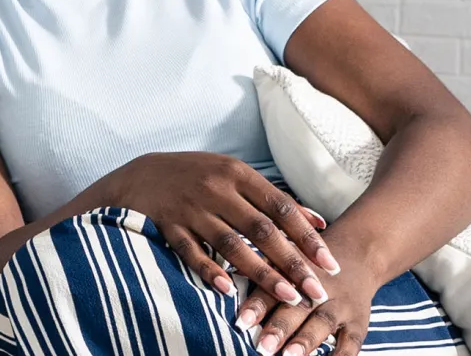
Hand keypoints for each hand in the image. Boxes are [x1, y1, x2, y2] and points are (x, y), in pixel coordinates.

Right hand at [93, 152, 340, 307]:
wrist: (140, 174)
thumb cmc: (197, 176)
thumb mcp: (235, 176)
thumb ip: (274, 199)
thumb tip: (319, 222)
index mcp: (236, 174)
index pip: (280, 207)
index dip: (307, 237)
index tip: (330, 263)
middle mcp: (215, 189)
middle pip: (260, 229)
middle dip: (292, 263)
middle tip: (316, 291)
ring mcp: (189, 208)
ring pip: (230, 244)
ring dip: (261, 273)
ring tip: (287, 296)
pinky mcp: (167, 224)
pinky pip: (191, 252)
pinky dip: (210, 271)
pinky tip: (229, 290)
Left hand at [237, 256, 382, 355]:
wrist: (359, 254)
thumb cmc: (307, 262)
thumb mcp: (285, 257)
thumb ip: (259, 270)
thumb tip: (223, 279)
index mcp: (294, 271)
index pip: (273, 289)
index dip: (257, 305)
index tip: (241, 322)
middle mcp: (318, 288)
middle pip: (297, 308)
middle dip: (280, 328)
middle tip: (262, 347)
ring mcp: (340, 305)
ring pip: (323, 323)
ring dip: (306, 341)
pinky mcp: (359, 322)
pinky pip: (352, 342)